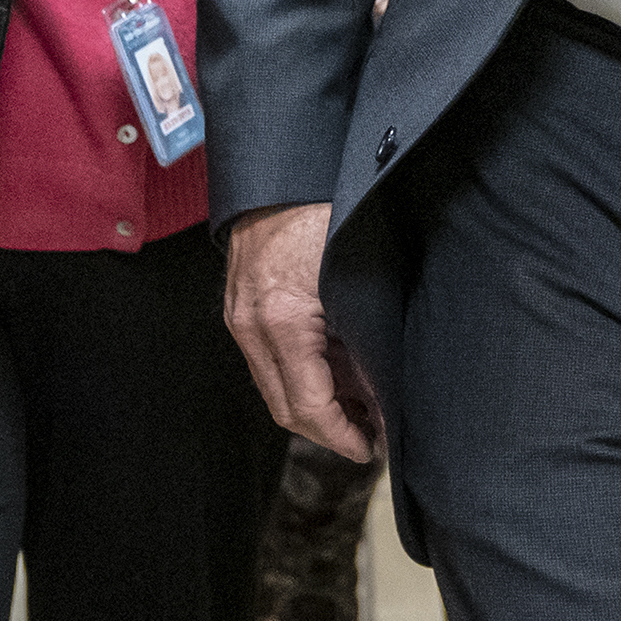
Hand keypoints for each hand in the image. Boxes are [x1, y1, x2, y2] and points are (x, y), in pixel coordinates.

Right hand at [223, 202, 375, 462]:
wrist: (286, 172)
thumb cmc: (330, 215)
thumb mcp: (358, 287)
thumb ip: (366, 346)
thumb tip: (381, 397)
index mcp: (283, 321)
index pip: (308, 407)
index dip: (341, 436)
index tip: (369, 448)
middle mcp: (251, 325)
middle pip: (284, 407)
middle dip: (327, 429)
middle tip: (366, 436)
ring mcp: (240, 315)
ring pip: (274, 385)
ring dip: (315, 402)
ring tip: (359, 404)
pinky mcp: (240, 306)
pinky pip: (268, 358)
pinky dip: (300, 372)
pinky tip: (336, 368)